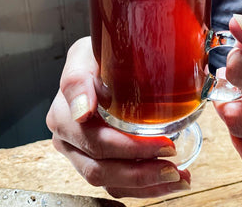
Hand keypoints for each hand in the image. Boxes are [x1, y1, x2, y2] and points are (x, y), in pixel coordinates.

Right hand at [46, 37, 189, 197]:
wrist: (95, 63)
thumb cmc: (94, 57)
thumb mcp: (83, 57)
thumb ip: (77, 80)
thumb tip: (82, 111)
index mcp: (63, 116)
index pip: (97, 142)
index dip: (132, 149)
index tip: (165, 145)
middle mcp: (67, 140)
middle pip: (101, 169)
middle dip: (142, 172)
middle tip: (174, 164)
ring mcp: (79, 153)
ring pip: (109, 182)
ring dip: (146, 184)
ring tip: (178, 176)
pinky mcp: (94, 159)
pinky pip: (114, 183)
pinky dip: (142, 185)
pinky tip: (165, 178)